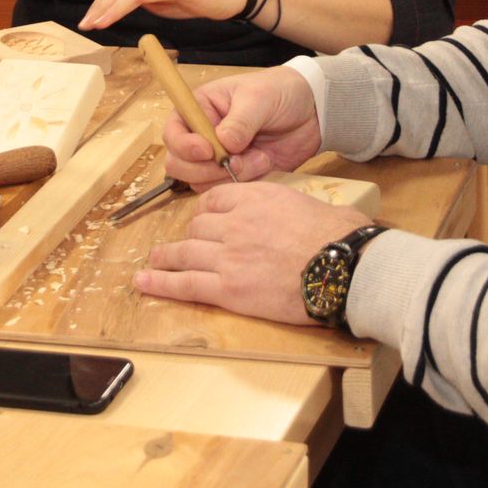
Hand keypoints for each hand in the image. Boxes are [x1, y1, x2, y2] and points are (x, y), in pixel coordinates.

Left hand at [136, 183, 369, 324]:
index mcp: (254, 198)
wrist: (342, 266)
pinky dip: (162, 283)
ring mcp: (228, 256)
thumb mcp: (306, 204)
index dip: (205, 212)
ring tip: (154, 260)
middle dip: (190, 237)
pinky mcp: (229, 288)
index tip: (202, 220)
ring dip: (166, 257)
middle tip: (181, 246)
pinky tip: (145, 282)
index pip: (214, 200)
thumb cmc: (336, 236)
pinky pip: (186, 284)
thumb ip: (283, 207)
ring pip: (185, 253)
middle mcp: (234, 223)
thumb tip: (289, 217)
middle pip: (198, 228)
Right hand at [163, 67, 321, 186]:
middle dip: (205, 168)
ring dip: (229, 176)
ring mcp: (218, 159)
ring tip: (259, 158)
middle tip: (233, 161)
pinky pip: (227, 189)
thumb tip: (223, 144)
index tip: (207, 150)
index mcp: (199, 110)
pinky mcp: (237, 175)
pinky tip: (265, 164)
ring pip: (201, 182)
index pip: (172, 133)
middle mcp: (202, 136)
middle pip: (179, 164)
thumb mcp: (259, 98)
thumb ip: (240, 121)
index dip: (183, 146)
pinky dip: (245, 183)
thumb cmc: (279, 92)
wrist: (312, 111)